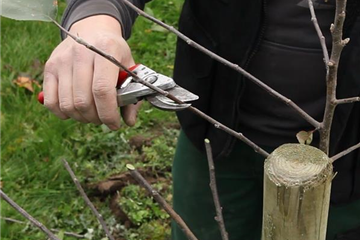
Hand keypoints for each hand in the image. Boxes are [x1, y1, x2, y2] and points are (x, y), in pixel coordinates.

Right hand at [43, 15, 140, 129]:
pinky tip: (75, 111)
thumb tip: (130, 121)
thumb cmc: (113, 53)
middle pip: (83, 101)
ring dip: (81, 118)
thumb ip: (132, 94)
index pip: (102, 90)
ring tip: (91, 115)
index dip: (108, 113)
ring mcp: (62, 60)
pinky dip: (63, 113)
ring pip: (67, 104)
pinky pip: (51, 101)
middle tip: (103, 119)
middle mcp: (81, 53)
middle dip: (96, 118)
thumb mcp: (128, 66)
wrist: (92, 29)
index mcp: (106, 51)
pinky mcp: (49, 67)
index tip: (115, 124)